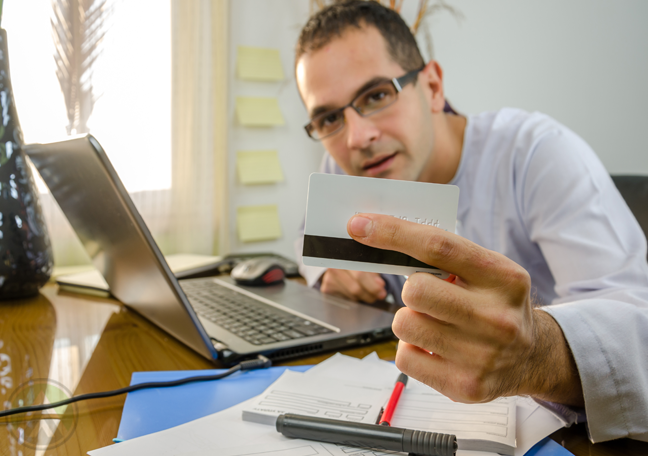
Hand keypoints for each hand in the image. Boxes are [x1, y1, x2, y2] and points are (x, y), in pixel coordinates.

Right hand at [320, 269, 387, 302]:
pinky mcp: (326, 288)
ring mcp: (328, 278)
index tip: (381, 292)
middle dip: (369, 294)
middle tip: (377, 296)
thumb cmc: (354, 264)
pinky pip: (345, 299)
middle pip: (355, 288)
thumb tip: (380, 287)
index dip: (373, 286)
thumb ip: (373, 275)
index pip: (360, 275)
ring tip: (367, 294)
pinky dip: (354, 298)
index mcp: (346, 256)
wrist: (337, 264)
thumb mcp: (366, 265)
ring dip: (363, 297)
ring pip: (351, 295)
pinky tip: (355, 293)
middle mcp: (334, 266)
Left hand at [347, 213, 583, 405]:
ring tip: (435, 323)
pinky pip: (404, 357)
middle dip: (411, 290)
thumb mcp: (488, 271)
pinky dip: (411, 350)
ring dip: (409, 320)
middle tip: (428, 297)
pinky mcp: (464, 386)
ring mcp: (482, 355)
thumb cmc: (496, 304)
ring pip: (404, 324)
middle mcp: (497, 317)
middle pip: (415, 290)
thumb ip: (446, 256)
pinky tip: (436, 348)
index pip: (438, 246)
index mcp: (503, 277)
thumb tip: (381, 235)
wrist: (533, 357)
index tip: (360, 225)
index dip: (393, 233)